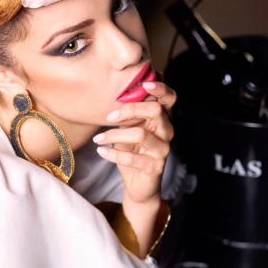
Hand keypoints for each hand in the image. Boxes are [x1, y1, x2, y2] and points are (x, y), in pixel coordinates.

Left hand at [93, 81, 175, 204]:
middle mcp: (166, 132)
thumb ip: (128, 113)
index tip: (144, 83)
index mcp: (161, 119)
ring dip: (114, 135)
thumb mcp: (128, 129)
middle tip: (108, 118)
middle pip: (155, 110)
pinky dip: (114, 154)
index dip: (161, 88)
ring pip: (141, 134)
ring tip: (98, 138)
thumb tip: (115, 91)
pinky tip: (101, 151)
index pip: (169, 98)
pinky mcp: (155, 167)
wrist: (137, 184)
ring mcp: (163, 150)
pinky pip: (133, 158)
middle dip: (129, 109)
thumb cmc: (132, 152)